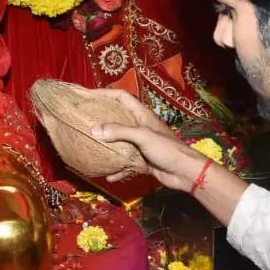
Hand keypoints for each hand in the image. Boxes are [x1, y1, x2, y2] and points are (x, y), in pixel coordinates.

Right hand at [89, 89, 210, 189]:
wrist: (185, 172)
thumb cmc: (167, 148)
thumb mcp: (143, 136)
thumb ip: (119, 132)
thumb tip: (94, 129)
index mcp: (141, 115)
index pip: (122, 97)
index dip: (105, 93)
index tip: (88, 96)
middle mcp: (140, 127)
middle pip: (117, 119)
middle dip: (101, 119)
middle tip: (83, 122)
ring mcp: (141, 145)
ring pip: (119, 143)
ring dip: (107, 146)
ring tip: (90, 147)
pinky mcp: (143, 161)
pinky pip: (126, 164)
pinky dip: (118, 169)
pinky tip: (108, 175)